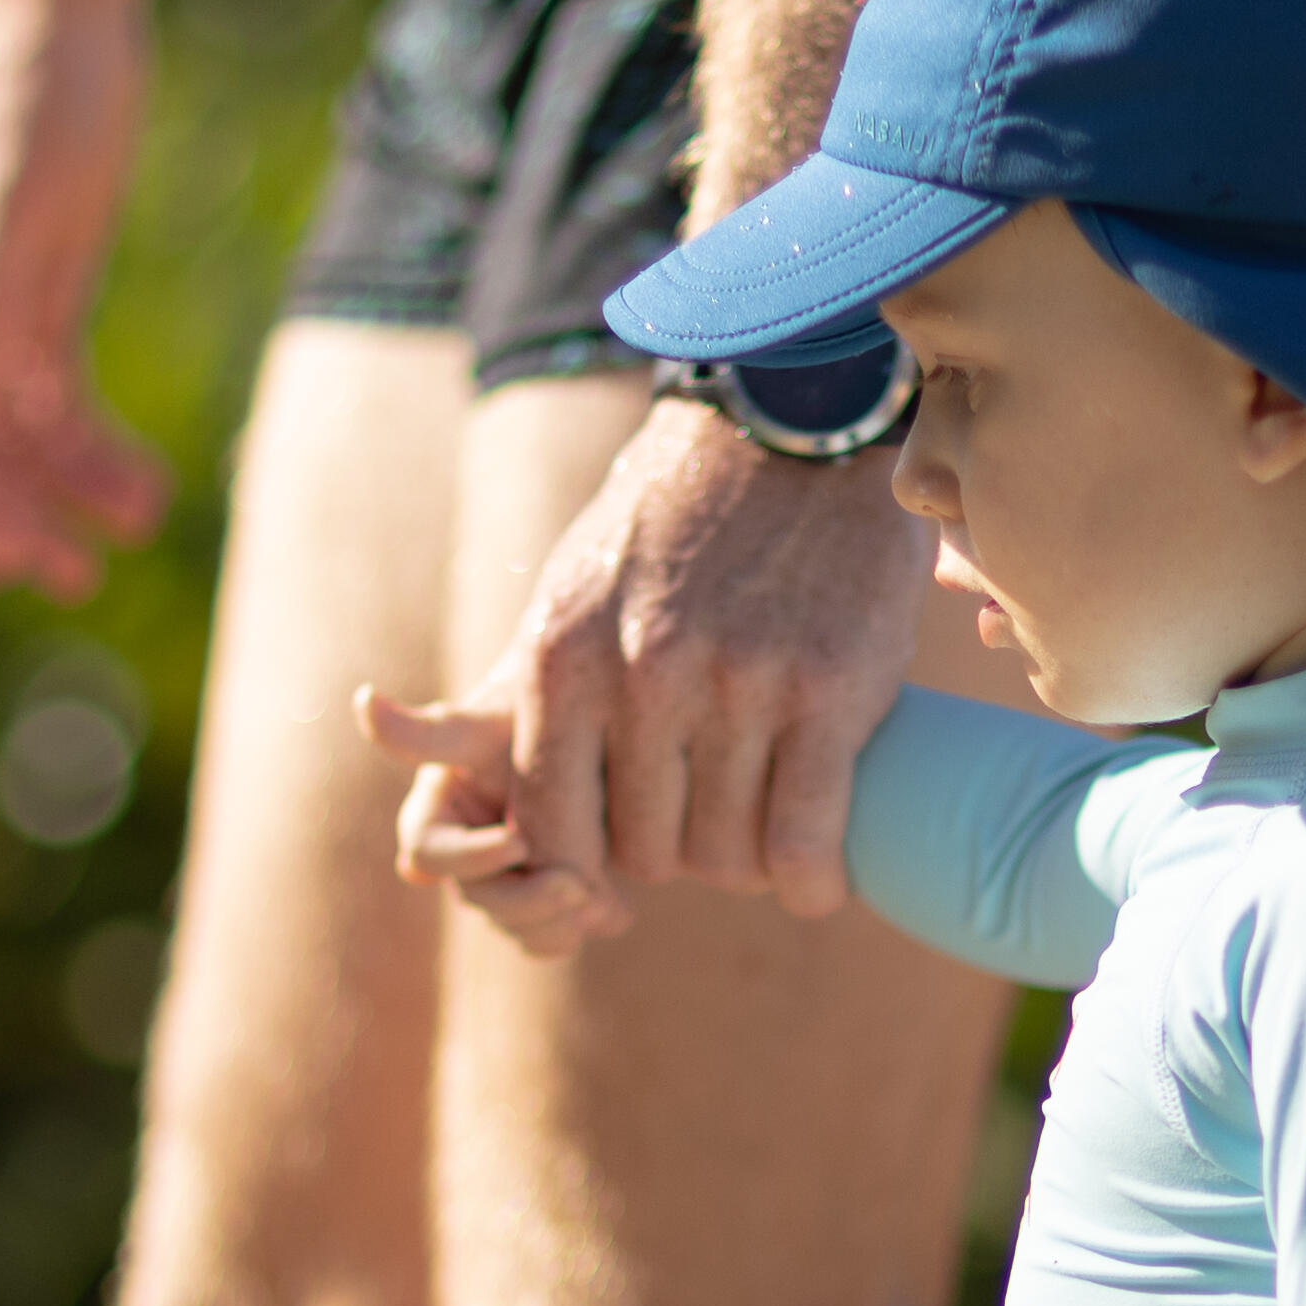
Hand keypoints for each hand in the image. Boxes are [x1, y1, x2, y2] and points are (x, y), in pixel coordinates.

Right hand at [0, 0, 173, 599]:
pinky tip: (137, 474)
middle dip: (9, 513)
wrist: (59, 4)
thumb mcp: (12, 204)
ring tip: (141, 520)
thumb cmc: (29, 91)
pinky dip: (88, 437)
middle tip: (78, 577)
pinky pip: (49, 389)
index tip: (14, 563)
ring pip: (7, 425)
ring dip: (65, 481)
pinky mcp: (29, 288)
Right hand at [370, 690, 612, 957]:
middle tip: (579, 888)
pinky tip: (618, 911)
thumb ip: (434, 728)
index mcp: (436, 811)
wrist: (602, 722)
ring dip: (558, 923)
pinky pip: (553, 936)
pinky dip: (585, 926)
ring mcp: (504, 880)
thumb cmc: (538, 705)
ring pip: (518, 928)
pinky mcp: (547, 898)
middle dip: (527, 900)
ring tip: (602, 901)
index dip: (472, 857)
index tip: (521, 841)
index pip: (429, 853)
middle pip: (478, 900)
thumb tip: (363, 701)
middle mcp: (462, 853)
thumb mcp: (492, 719)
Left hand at [482, 401, 929, 933]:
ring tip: (763, 831)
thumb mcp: (573, 589)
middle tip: (705, 824)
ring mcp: (738, 684)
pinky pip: (806, 842)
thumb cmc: (675, 521)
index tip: (616, 876)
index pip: (549, 827)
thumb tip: (475, 785)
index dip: (583, 872)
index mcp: (562, 656)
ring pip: (727, 858)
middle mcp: (642, 675)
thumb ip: (540, 692)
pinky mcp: (829, 691)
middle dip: (675, 856)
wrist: (790, 423)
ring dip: (747, 866)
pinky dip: (809, 881)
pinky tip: (814, 878)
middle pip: (645, 853)